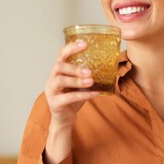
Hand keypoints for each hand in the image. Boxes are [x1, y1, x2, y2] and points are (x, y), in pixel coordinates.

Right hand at [43, 40, 98, 163]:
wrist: (65, 119)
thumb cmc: (73, 98)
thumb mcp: (80, 84)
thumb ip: (88, 74)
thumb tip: (111, 64)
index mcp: (58, 71)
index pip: (61, 55)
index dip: (71, 48)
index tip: (85, 44)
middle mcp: (52, 79)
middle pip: (59, 67)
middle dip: (74, 67)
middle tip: (90, 70)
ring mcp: (51, 91)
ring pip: (61, 81)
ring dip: (77, 80)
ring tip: (91, 81)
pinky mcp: (55, 104)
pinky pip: (68, 98)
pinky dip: (83, 95)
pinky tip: (95, 93)